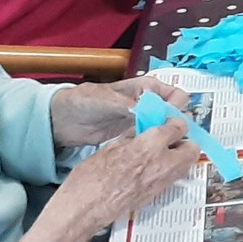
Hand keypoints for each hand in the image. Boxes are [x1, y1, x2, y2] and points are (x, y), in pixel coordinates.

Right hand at [18, 121, 202, 241]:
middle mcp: (162, 163)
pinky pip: (173, 178)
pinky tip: (152, 168)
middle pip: (192, 148)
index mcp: (150, 145)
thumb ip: (134, 136)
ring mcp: (162, 182)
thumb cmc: (92, 177)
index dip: (174, 122)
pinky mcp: (157, 195)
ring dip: (179, 157)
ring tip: (162, 153)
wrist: (86, 207)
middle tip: (171, 138)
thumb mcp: (112, 146)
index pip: (179, 126)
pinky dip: (169, 170)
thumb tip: (144, 130)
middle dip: (185, 141)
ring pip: (186, 165)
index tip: (168, 121)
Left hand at [49, 75, 186, 148]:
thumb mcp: (106, 99)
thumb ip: (128, 104)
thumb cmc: (84, 100)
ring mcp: (143, 120)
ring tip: (160, 149)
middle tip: (168, 139)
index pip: (176, 95)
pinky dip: (154, 146)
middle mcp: (149, 103)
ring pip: (165, 129)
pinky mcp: (135, 135)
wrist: (64, 119)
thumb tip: (149, 111)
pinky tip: (150, 154)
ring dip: (166, 138)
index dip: (178, 108)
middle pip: (175, 114)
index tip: (171, 122)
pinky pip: (152, 140)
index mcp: (147, 87)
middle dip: (176, 126)